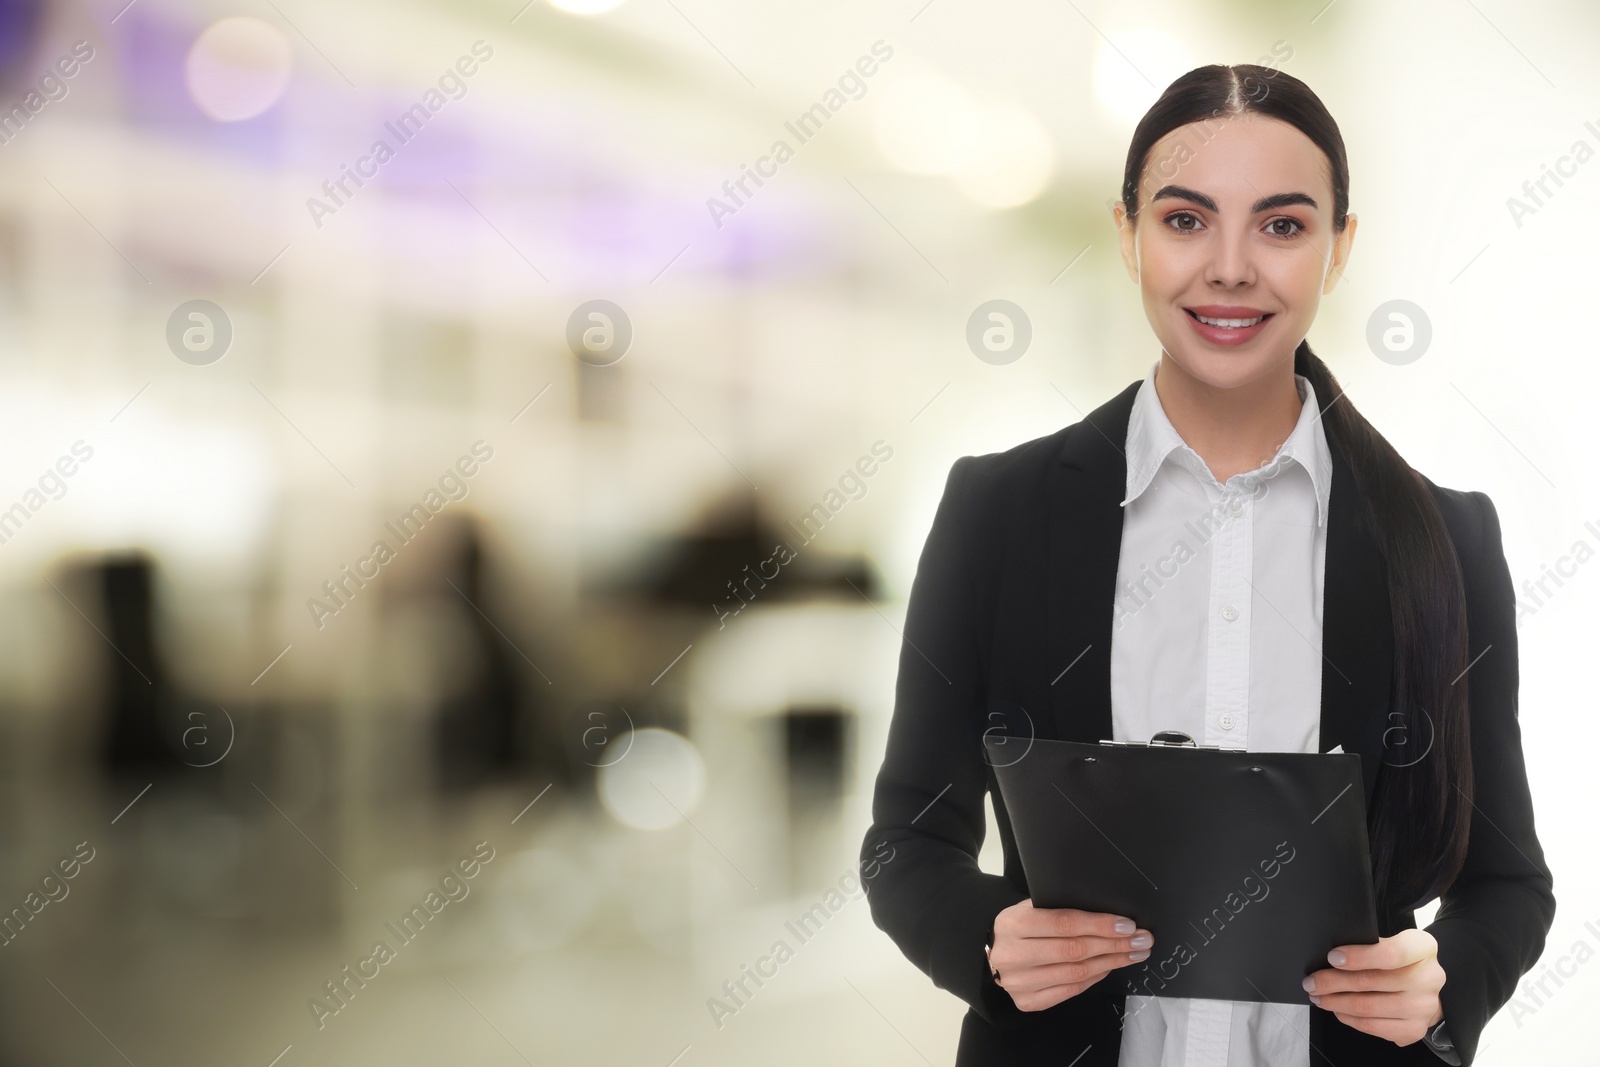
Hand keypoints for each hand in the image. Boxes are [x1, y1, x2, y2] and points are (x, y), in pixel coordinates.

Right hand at [986, 900, 1153, 1012]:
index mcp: (1013, 923)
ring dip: (1111, 963)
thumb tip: (1110, 918)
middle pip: (1074, 950)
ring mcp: (1019, 982)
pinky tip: (1109, 967)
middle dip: (1113, 945)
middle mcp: (1013, 955)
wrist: (991, 951)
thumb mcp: (1030, 907)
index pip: (1064, 923)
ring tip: (1133, 954)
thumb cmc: (1020, 926)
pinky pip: (1070, 990)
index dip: (1099, 924)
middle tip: (1141, 941)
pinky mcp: (1027, 1001)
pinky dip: (1095, 977)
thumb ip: (1060, 909)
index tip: (1127, 925)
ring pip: (1076, 973)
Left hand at [1303, 928, 1445, 1046]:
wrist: (1426, 988)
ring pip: (1368, 1007)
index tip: (1332, 957)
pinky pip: (1373, 1027)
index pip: (1392, 953)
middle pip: (1371, 982)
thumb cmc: (1400, 961)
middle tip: (1311, 982)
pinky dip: (1349, 1018)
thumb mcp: (1391, 942)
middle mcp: (1429, 978)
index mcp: (1423, 948)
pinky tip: (1338, 1010)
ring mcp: (1423, 1007)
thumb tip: (1331, 958)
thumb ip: (1368, 946)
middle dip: (1332, 982)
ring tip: (1318, 996)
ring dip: (1335, 1002)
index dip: (1359, 957)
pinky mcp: (1414, 1029)